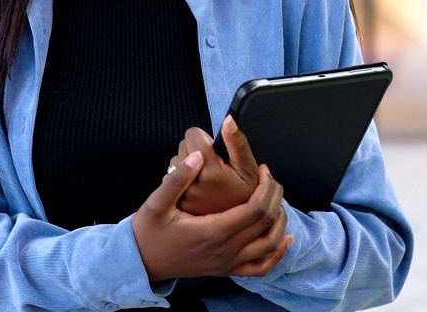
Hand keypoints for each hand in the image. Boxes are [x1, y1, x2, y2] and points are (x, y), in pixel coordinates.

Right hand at [132, 152, 293, 280]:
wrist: (142, 262)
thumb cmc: (149, 232)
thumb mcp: (156, 202)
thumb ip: (177, 179)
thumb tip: (197, 156)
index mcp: (213, 231)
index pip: (255, 209)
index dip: (265, 187)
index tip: (263, 170)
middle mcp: (225, 250)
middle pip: (266, 223)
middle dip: (275, 197)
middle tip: (270, 178)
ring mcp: (228, 263)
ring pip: (269, 244)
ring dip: (280, 220)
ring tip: (276, 199)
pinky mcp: (226, 270)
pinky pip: (261, 267)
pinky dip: (278, 253)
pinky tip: (284, 239)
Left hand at [175, 115, 257, 215]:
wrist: (234, 231)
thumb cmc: (244, 197)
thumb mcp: (248, 170)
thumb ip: (237, 142)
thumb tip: (228, 120)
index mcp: (210, 170)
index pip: (193, 133)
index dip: (205, 139)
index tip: (214, 151)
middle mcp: (192, 182)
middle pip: (183, 146)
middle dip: (196, 152)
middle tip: (212, 168)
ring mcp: (182, 193)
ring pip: (176, 162)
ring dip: (188, 167)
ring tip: (205, 181)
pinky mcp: (175, 202)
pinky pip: (170, 179)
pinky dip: (181, 181)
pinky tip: (196, 190)